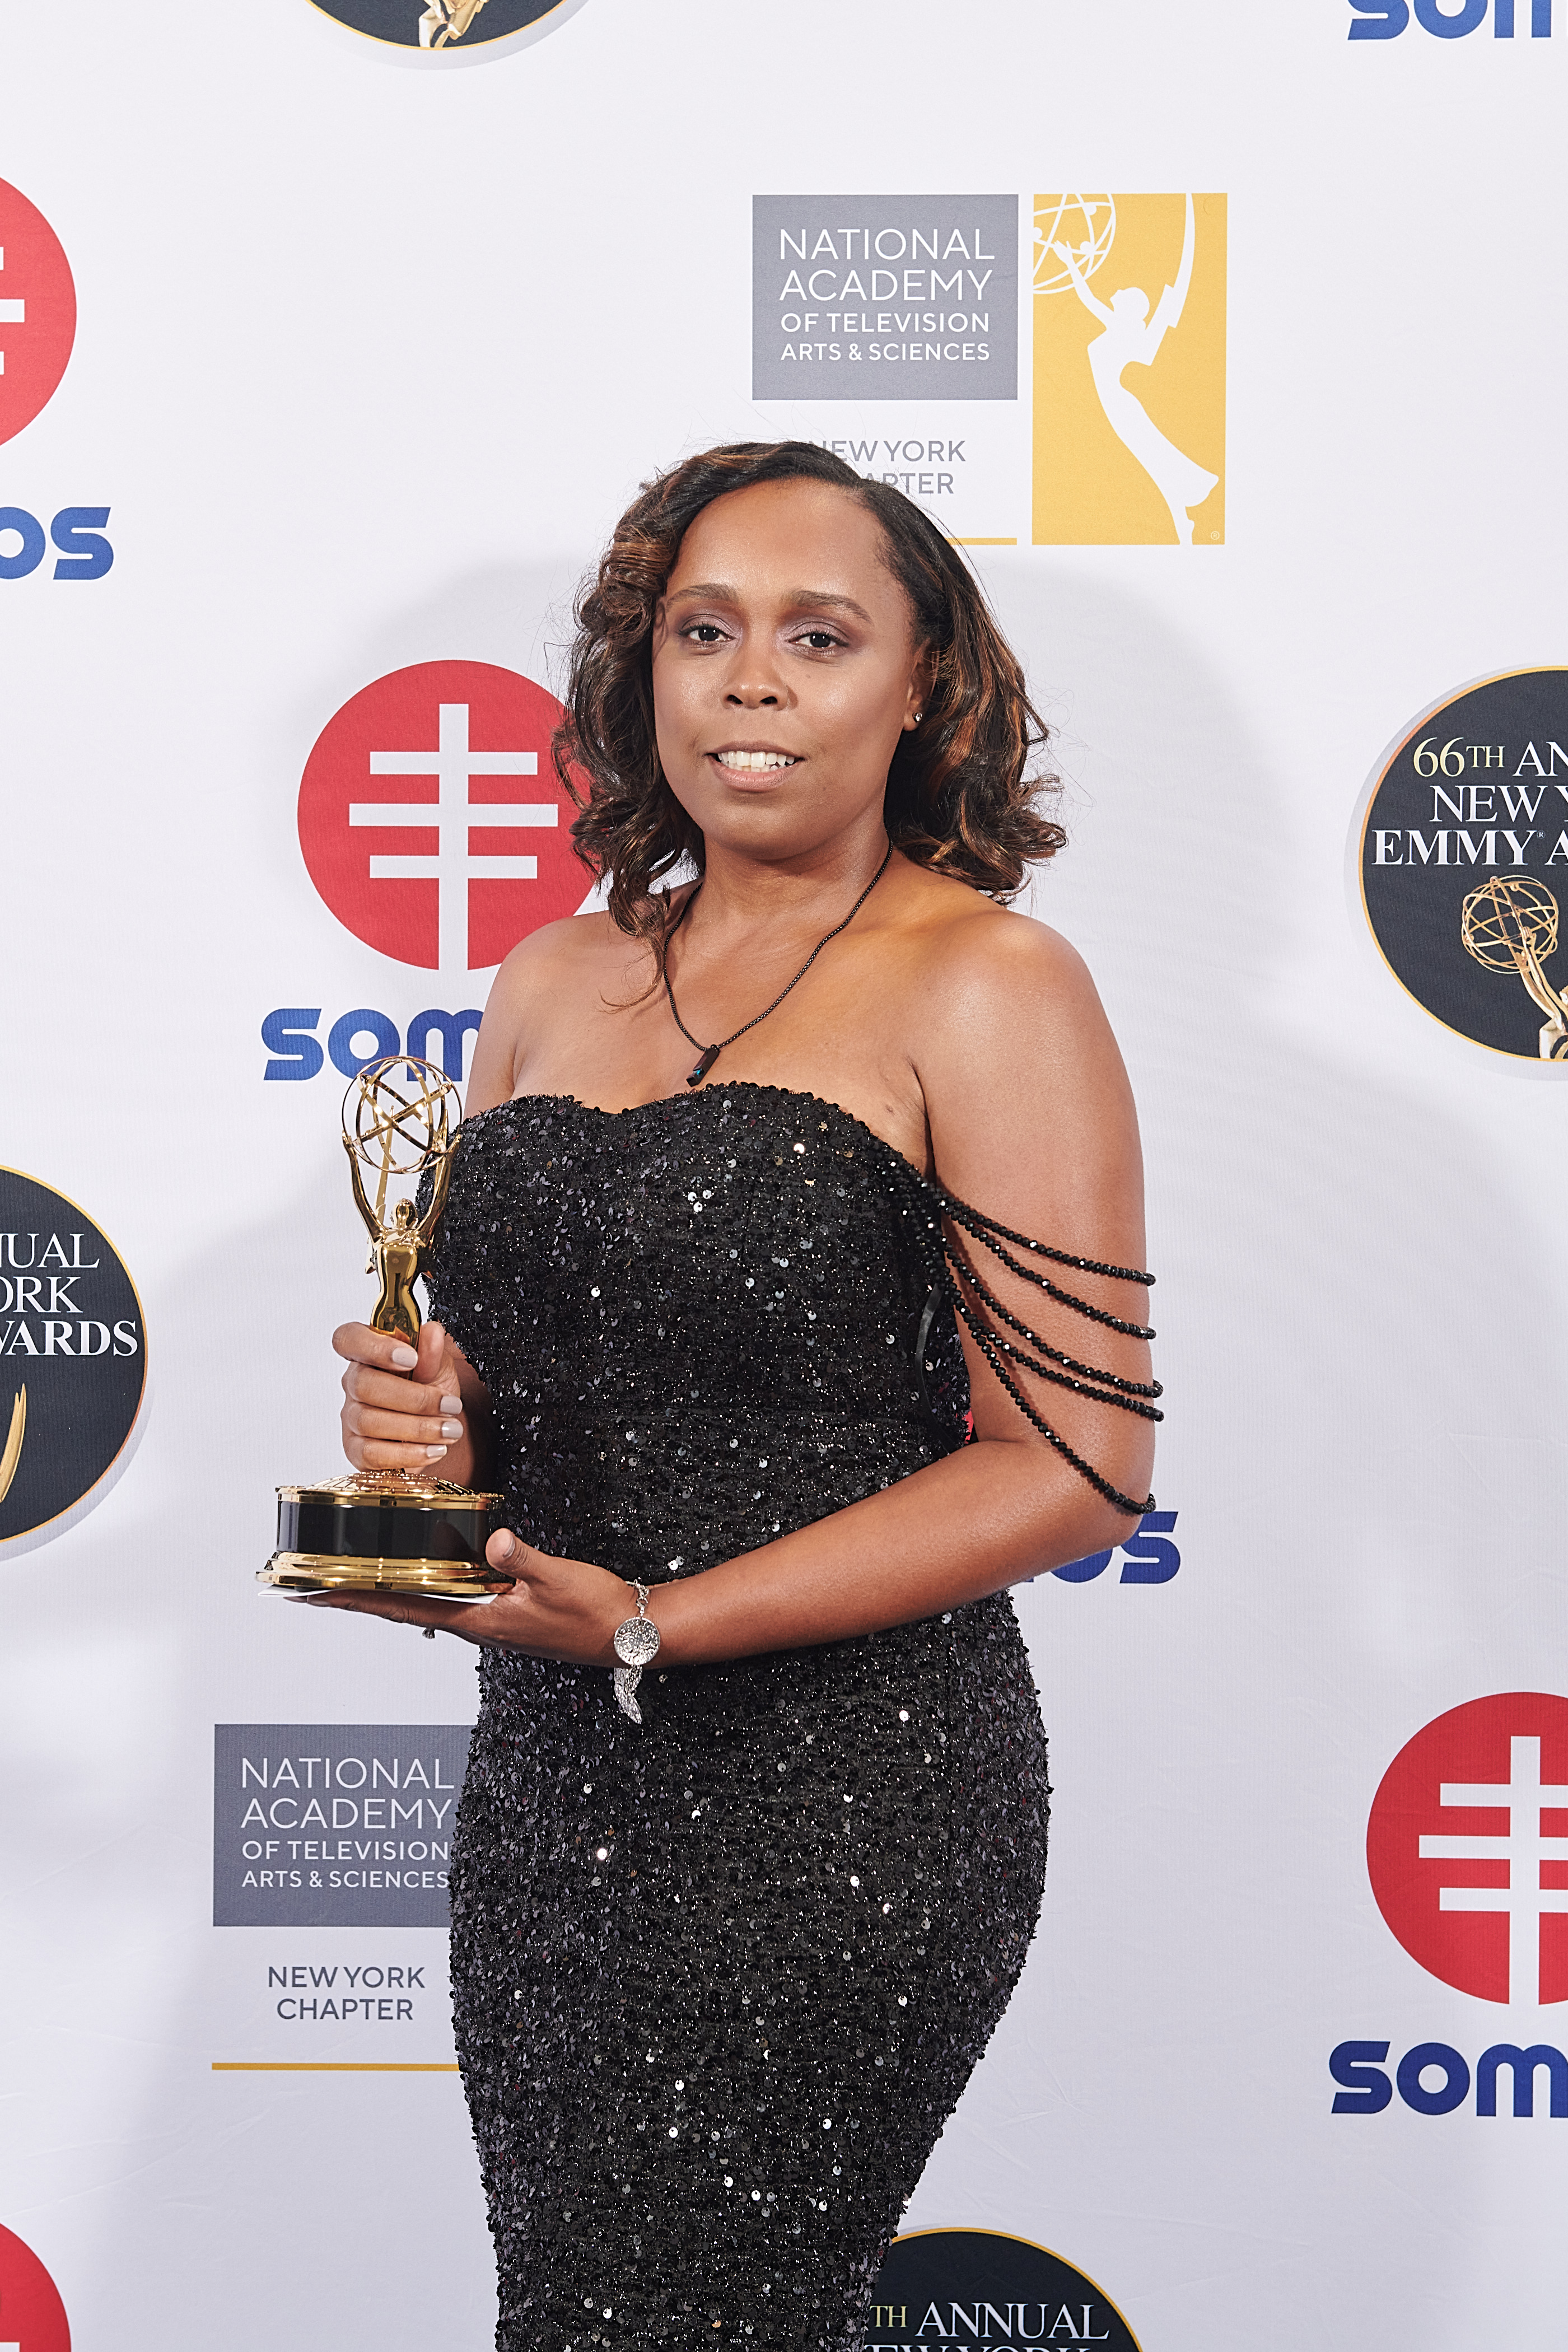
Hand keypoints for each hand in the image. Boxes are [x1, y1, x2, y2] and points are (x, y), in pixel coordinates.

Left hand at [305, 1528, 638, 1662]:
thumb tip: (493, 1537)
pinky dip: (423, 1588)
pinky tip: (419, 1575)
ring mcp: (490, 1620)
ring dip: (386, 1593)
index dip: (356, 1599)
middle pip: (402, 1608)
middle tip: (311, 1584)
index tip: (314, 1593)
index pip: (404, 1607)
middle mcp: (476, 1623)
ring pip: (424, 1604)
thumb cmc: (595, 1611)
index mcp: (480, 1620)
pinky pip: (450, 1599)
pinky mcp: (504, 1613)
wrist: (630, 1635)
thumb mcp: (561, 1579)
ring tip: (350, 1579)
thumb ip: (525, 1558)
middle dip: (356, 1596)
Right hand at [333, 1318, 470, 1477]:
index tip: (411, 1358)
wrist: (437, 1426)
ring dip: (418, 1428)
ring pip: (370, 1421)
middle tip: (451, 1405)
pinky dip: (408, 1453)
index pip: (348, 1338)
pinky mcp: (355, 1449)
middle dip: (414, 1398)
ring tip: (450, 1430)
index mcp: (367, 1353)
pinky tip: (433, 1449)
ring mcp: (351, 1417)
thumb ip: (432, 1353)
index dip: (374, 1347)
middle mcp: (353, 1383)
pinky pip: (371, 1454)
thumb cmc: (431, 1389)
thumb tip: (432, 1332)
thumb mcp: (440, 1368)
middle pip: (364, 1385)